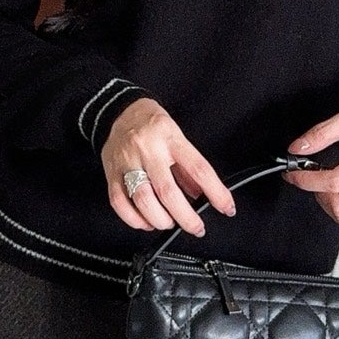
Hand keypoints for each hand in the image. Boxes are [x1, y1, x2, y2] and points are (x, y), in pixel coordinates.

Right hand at [100, 97, 237, 237]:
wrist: (117, 111)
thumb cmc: (149, 123)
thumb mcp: (176, 136)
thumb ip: (188, 167)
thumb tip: (202, 194)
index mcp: (170, 138)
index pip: (198, 169)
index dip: (216, 193)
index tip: (226, 208)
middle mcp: (148, 150)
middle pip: (168, 192)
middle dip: (186, 217)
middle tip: (196, 227)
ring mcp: (127, 162)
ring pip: (143, 200)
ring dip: (160, 220)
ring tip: (169, 223)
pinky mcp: (111, 173)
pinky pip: (120, 202)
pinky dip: (134, 219)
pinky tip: (145, 221)